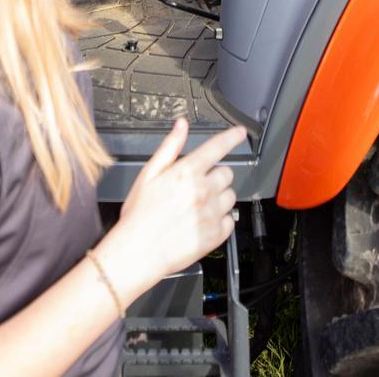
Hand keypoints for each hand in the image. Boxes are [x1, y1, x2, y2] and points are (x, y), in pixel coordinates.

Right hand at [99, 120, 245, 290]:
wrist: (138, 252)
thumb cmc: (139, 215)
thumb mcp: (148, 175)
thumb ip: (169, 148)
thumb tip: (181, 126)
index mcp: (187, 173)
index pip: (217, 148)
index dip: (232, 137)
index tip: (240, 133)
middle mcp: (203, 190)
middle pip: (227, 173)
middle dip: (215, 176)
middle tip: (197, 187)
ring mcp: (212, 213)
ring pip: (231, 196)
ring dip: (220, 198)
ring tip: (198, 207)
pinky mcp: (216, 234)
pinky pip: (231, 221)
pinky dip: (221, 220)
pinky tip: (202, 222)